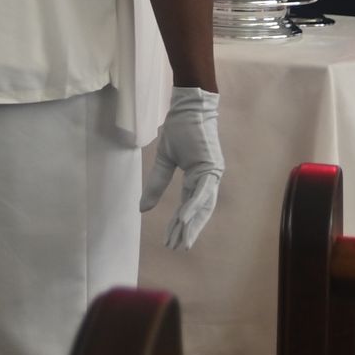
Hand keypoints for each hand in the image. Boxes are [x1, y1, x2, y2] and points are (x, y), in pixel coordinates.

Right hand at [139, 87, 223, 250]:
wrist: (187, 107)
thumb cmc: (179, 129)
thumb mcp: (165, 160)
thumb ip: (156, 184)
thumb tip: (143, 208)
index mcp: (198, 178)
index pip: (190, 207)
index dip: (181, 224)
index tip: (171, 240)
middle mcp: (209, 179)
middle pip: (199, 212)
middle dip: (188, 231)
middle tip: (176, 248)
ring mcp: (212, 174)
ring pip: (202, 206)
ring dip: (191, 225)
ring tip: (181, 241)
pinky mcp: (211, 167)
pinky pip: (201, 191)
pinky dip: (193, 206)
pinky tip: (185, 220)